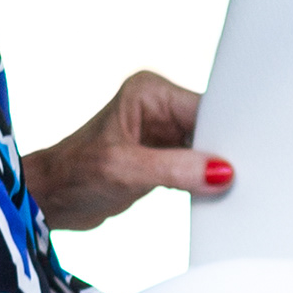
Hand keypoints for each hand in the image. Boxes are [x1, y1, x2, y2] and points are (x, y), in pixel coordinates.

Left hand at [20, 71, 230, 234]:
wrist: (51, 200)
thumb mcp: (125, 171)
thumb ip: (175, 170)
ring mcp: (163, 133)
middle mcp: (159, 107)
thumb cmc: (72, 175)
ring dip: (212, 169)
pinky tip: (210, 194)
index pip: (204, 107)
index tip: (242, 157)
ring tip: (222, 188)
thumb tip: (221, 172)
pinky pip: (197, 166)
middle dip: (221, 152)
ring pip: (207, 148)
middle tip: (236, 178)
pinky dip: (203, 181)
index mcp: (149, 91)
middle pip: (211, 126)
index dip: (226, 132)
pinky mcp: (164, 158)